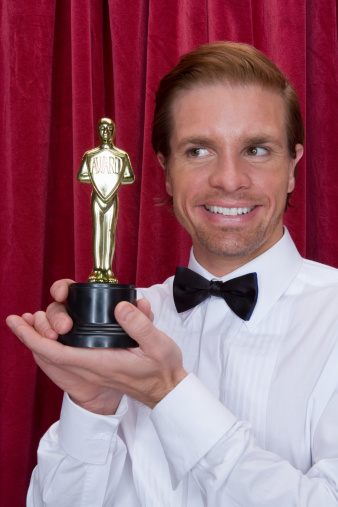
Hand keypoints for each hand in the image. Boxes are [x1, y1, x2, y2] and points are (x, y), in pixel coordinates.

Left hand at [7, 293, 186, 412]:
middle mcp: (91, 367)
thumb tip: (120, 305)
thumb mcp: (158, 344)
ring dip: (40, 337)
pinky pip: (66, 355)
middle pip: (51, 352)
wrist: (165, 389)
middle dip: (35, 332)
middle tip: (28, 315)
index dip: (33, 338)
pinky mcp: (96, 364)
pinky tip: (52, 331)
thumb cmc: (162, 369)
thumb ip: (140, 324)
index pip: (57, 353)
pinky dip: (52, 343)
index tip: (18, 322)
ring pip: (57, 354)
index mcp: (101, 362)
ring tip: (29, 319)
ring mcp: (92, 367)